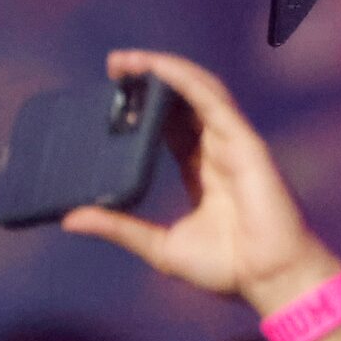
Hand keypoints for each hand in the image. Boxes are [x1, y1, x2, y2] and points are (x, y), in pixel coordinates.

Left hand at [62, 51, 340, 315]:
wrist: (271, 280)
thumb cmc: (228, 268)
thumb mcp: (160, 246)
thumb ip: (120, 228)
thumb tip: (70, 219)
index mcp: (202, 170)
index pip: (170, 124)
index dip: (143, 105)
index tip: (110, 92)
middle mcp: (217, 150)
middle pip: (182, 100)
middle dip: (149, 78)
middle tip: (113, 65)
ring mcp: (233, 143)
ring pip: (198, 90)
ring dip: (163, 69)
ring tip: (126, 61)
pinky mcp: (245, 143)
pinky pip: (212, 101)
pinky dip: (185, 80)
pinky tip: (159, 69)